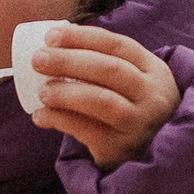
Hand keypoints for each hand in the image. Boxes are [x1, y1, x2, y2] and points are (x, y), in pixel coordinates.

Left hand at [30, 24, 181, 169]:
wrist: (152, 156)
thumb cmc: (131, 110)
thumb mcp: (134, 83)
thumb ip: (105, 64)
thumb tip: (53, 45)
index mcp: (154, 71)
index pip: (118, 45)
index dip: (82, 38)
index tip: (51, 37)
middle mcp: (152, 96)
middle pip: (109, 69)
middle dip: (69, 61)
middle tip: (38, 60)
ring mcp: (139, 124)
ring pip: (100, 100)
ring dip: (65, 92)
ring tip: (42, 92)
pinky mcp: (122, 148)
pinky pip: (87, 130)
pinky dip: (59, 119)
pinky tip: (41, 116)